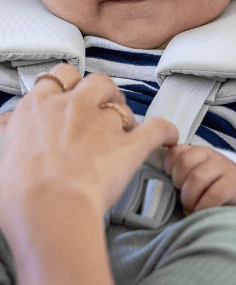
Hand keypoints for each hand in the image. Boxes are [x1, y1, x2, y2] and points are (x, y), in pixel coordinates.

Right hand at [0, 63, 178, 228]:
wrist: (47, 207)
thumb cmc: (19, 191)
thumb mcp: (0, 153)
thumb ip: (9, 135)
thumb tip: (8, 128)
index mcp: (39, 106)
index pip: (60, 76)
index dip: (69, 84)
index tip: (72, 93)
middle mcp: (73, 107)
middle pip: (97, 82)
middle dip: (103, 93)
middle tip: (103, 108)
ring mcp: (103, 124)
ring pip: (123, 104)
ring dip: (127, 114)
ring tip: (128, 127)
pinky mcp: (128, 146)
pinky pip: (157, 129)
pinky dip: (166, 131)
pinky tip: (169, 135)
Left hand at [164, 143, 235, 215]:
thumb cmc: (215, 188)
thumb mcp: (198, 175)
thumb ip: (181, 172)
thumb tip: (157, 184)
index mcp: (198, 152)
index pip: (175, 152)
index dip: (170, 169)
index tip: (174, 183)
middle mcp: (211, 156)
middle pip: (184, 163)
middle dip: (179, 184)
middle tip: (183, 199)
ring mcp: (224, 168)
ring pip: (196, 177)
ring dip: (190, 198)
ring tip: (192, 208)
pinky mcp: (235, 184)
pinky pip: (213, 195)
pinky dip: (203, 207)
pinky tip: (203, 212)